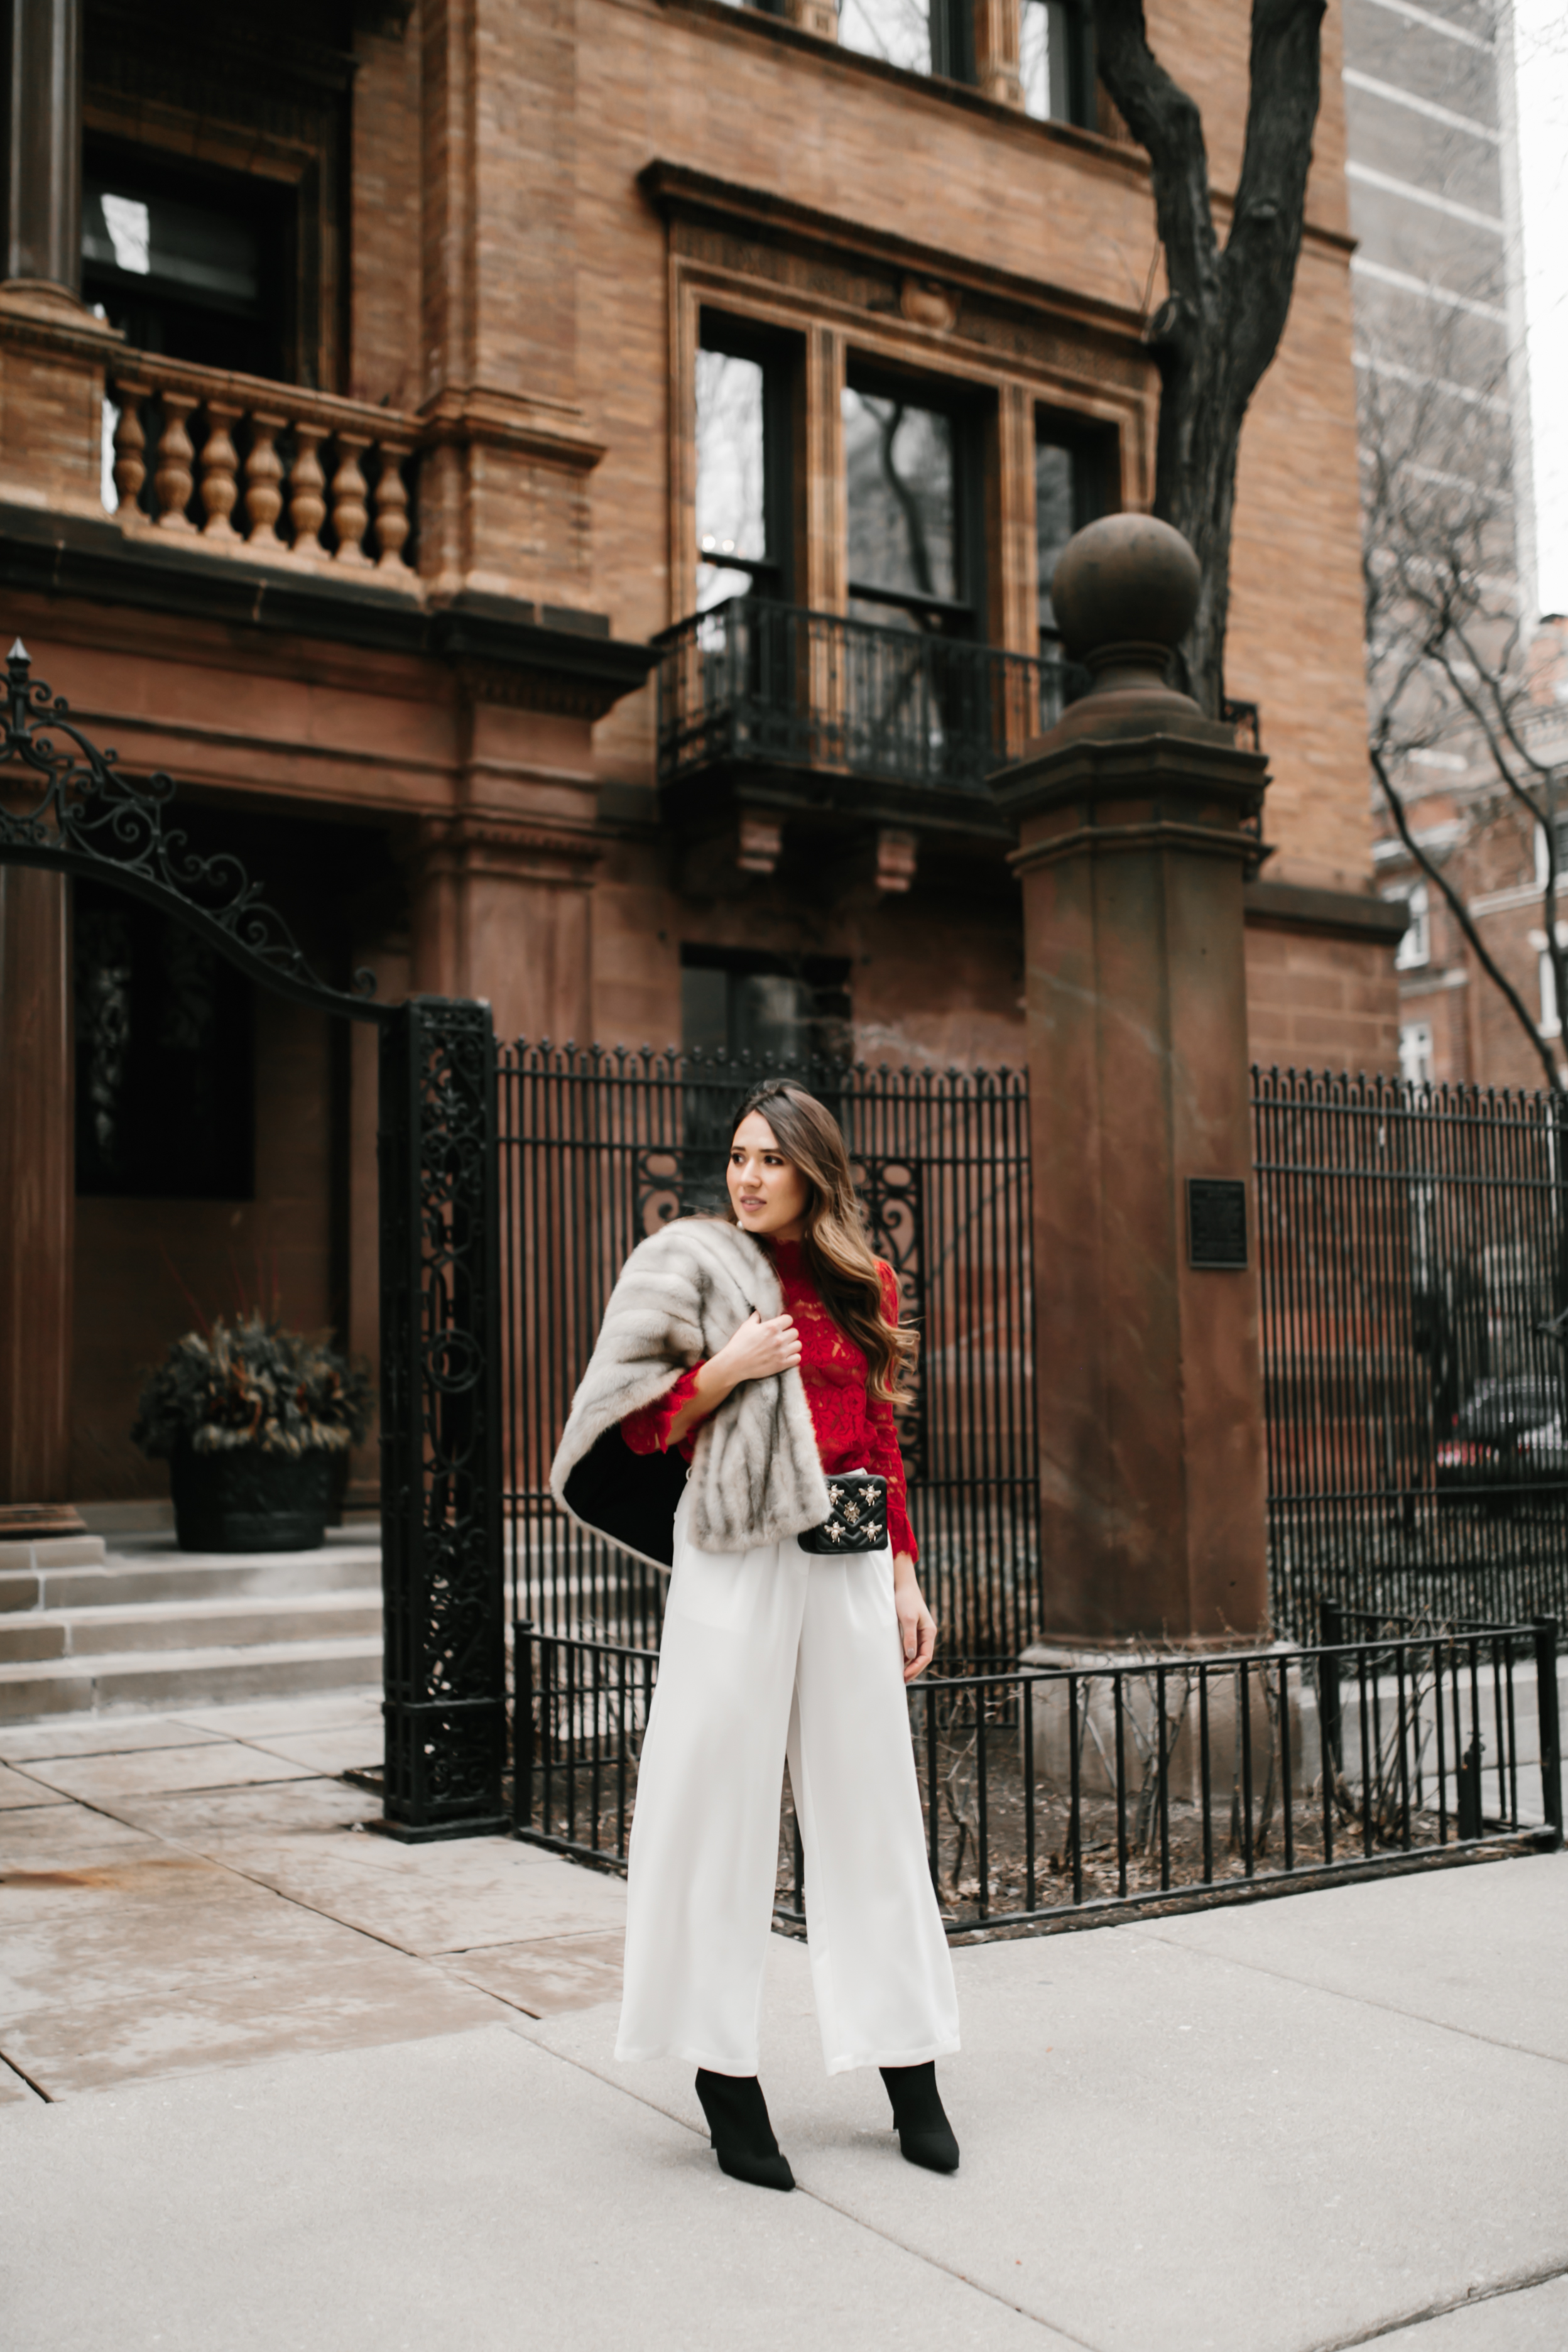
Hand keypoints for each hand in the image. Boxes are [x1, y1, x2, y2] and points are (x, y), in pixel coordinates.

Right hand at [714, 1310, 801, 1386]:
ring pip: (798, 1345)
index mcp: (771, 1327)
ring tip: (785, 1347)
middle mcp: (779, 1339)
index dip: (785, 1322)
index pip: (789, 1319)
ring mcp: (782, 1352)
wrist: (734, 1364)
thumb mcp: (746, 1326)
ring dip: (792, 1345)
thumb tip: (760, 1311)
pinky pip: (798, 1358)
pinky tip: (787, 1356)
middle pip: (795, 1332)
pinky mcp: (782, 1365)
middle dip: (789, 1333)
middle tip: (782, 1337)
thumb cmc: (739, 1344)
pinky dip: (793, 1357)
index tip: (781, 1325)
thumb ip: (756, 1317)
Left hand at [893, 1558, 936, 1682]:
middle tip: (899, 1680)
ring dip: (908, 1664)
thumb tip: (910, 1656)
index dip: (916, 1668)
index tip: (904, 1676)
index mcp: (929, 1632)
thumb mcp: (907, 1619)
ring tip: (896, 1674)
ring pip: (915, 1653)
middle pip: (921, 1657)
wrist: (901, 1583)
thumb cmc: (905, 1599)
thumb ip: (909, 1637)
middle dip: (912, 1670)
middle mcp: (926, 1634)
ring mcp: (918, 1632)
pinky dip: (903, 1655)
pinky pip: (909, 1646)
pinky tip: (895, 1661)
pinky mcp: (910, 1629)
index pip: (926, 1657)